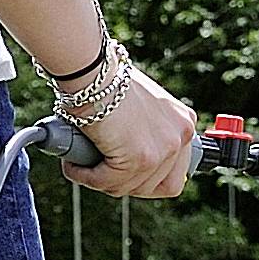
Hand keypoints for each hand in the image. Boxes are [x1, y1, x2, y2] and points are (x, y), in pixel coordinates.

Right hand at [66, 63, 195, 198]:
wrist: (93, 71)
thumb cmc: (106, 81)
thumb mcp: (138, 107)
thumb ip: (144, 130)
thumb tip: (129, 158)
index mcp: (183, 123)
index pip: (176, 172)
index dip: (147, 179)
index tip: (128, 177)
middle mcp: (181, 136)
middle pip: (157, 186)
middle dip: (126, 184)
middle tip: (102, 173)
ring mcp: (164, 149)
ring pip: (130, 187)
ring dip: (102, 181)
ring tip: (83, 166)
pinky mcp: (141, 159)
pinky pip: (109, 183)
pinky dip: (87, 178)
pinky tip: (75, 165)